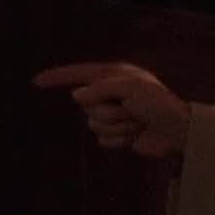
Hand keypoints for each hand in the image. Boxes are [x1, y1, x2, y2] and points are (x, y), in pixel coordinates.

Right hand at [32, 62, 188, 160]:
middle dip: (109, 111)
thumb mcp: (130, 87)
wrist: (179, 131)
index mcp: (112, 75)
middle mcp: (109, 94)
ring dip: (118, 126)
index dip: (56, 77)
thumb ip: (99, 88)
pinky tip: (136, 135)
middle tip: (133, 110)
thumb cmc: (159, 103)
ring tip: (138, 122)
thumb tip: (76, 96)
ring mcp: (113, 115)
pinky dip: (120, 139)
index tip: (36, 81)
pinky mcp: (117, 134)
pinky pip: (103, 140)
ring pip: (94, 124)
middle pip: (86, 106)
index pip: (77, 75)